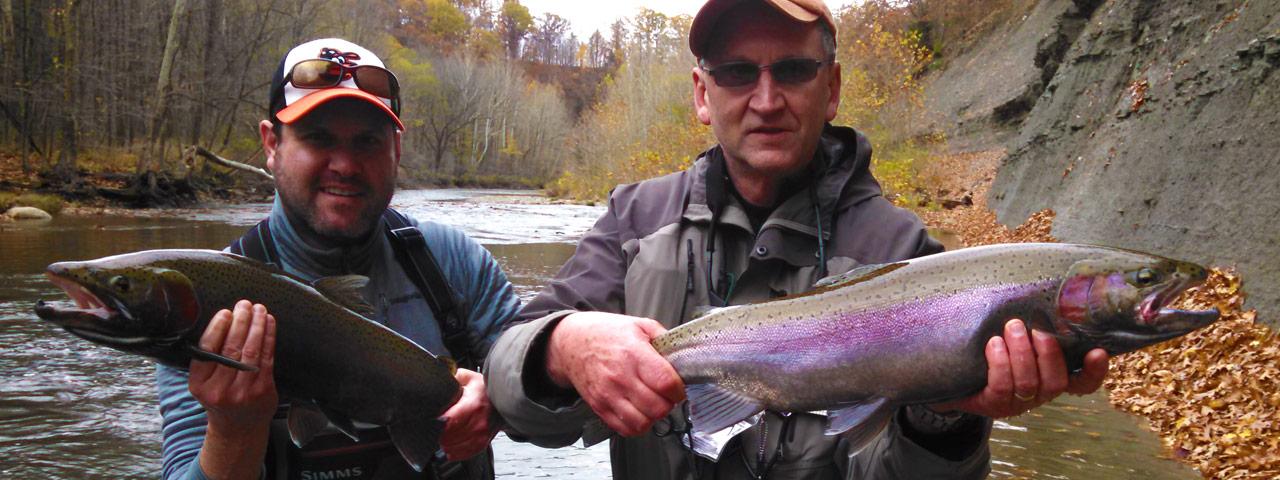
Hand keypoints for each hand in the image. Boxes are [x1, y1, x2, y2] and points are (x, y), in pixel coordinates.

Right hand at [190, 300, 277, 479]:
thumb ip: (208, 358)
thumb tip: (224, 318)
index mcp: (199, 384)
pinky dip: (269, 337)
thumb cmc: (221, 396)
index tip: (226, 311)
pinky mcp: (263, 391)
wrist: (238, 428)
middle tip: (245, 304)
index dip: (218, 327)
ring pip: (251, 351)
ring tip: (259, 309)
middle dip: (240, 321)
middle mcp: (219, 389)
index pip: (207, 350)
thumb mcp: (204, 382)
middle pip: (231, 348)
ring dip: (257, 326)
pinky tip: (269, 323)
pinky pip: (267, 358)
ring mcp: (242, 391)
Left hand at [440, 368, 496, 460]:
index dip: (437, 424)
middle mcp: (478, 422)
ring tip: (439, 439)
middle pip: (450, 436)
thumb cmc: (487, 391)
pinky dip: (455, 453)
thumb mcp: (470, 378)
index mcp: (473, 405)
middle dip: (438, 435)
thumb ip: (453, 377)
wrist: (505, 401)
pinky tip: (448, 449)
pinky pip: (465, 453)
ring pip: (456, 447)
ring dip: (445, 445)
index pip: (450, 420)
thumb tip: (439, 379)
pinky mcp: (482, 442)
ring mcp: (481, 435)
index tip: (431, 422)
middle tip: (432, 431)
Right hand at [546, 312, 684, 436]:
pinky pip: (625, 429)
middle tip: (666, 395)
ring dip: (653, 417)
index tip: (678, 387)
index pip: (665, 383)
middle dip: (668, 403)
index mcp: (633, 354)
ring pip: (642, 423)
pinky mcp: (599, 407)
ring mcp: (608, 395)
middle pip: (657, 407)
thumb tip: (683, 356)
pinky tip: (639, 411)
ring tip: (653, 404)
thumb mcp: (639, 325)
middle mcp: (620, 377)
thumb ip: (664, 339)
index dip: (678, 389)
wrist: (572, 343)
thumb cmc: (606, 333)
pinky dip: (637, 425)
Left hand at [931, 319, 1107, 417]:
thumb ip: (1032, 322)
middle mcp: (1039, 393)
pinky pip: (1002, 387)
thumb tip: (1042, 287)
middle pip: (1055, 381)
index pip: (1082, 383)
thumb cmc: (990, 346)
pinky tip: (993, 344)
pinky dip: (1000, 363)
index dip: (1094, 371)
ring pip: (1028, 383)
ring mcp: (1017, 403)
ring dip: (1021, 353)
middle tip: (1034, 328)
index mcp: (1050, 375)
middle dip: (1047, 352)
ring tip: (1012, 327)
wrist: (952, 372)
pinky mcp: (993, 405)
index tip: (1097, 351)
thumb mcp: (1014, 333)